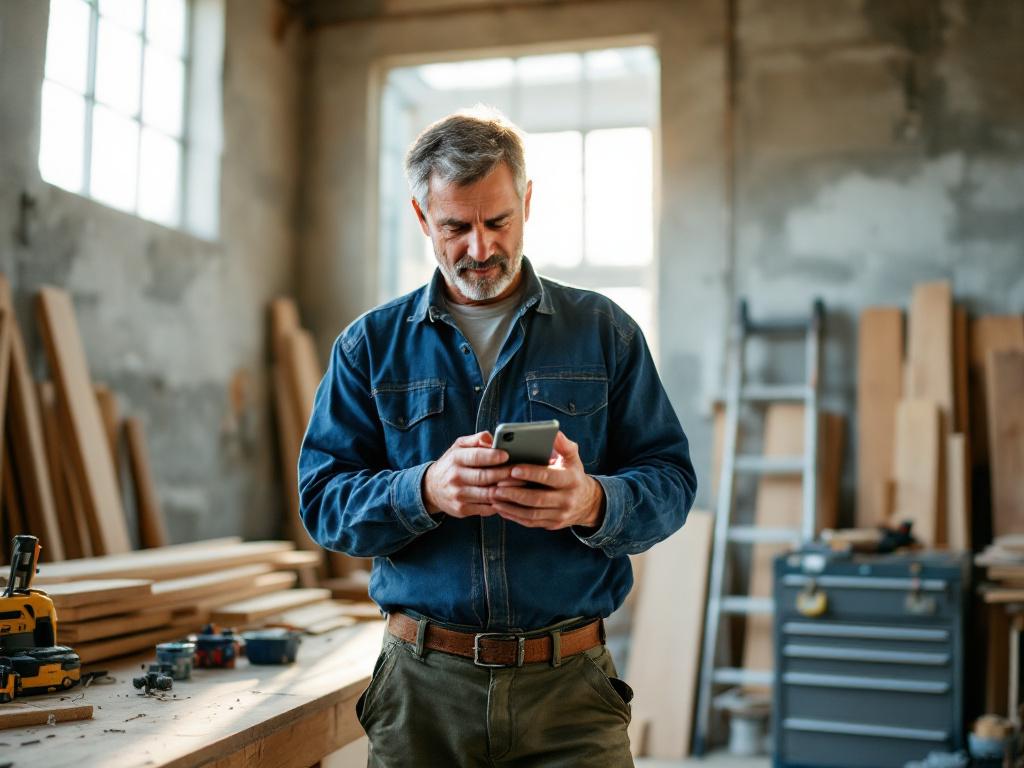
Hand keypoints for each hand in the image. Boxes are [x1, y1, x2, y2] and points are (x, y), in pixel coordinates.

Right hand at [422, 431, 513, 517]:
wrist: (431, 489)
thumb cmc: (452, 464)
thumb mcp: (458, 447)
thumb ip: (475, 440)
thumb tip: (492, 438)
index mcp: (455, 459)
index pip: (475, 457)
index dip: (492, 456)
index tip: (507, 455)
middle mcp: (455, 477)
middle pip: (485, 477)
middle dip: (505, 474)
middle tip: (523, 471)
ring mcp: (458, 495)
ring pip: (488, 494)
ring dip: (507, 490)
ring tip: (522, 484)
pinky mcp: (462, 509)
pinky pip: (486, 508)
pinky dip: (500, 504)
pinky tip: (511, 498)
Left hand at [489, 432, 604, 530]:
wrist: (587, 502)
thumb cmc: (573, 474)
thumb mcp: (573, 458)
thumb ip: (563, 444)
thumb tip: (553, 432)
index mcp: (571, 480)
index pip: (549, 477)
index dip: (531, 473)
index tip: (513, 469)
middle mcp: (567, 499)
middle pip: (538, 498)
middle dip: (515, 493)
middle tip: (495, 486)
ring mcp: (560, 514)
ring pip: (531, 513)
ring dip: (510, 506)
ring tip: (493, 497)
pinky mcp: (552, 524)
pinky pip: (530, 522)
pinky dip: (513, 516)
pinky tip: (500, 508)